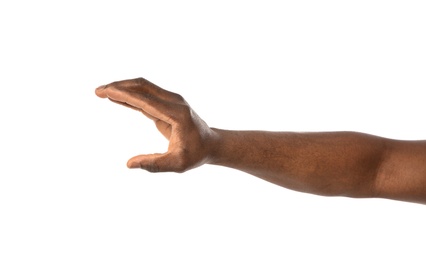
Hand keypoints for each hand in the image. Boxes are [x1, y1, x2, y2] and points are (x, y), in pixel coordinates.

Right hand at [95, 77, 216, 171]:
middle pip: (142, 86)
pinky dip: (130, 96)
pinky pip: (145, 96)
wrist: (211, 145)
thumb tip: (129, 164)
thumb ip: (154, 164)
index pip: (145, 100)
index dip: (124, 94)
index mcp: (176, 114)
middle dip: (119, 86)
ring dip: (123, 88)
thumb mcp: (177, 164)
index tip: (105, 92)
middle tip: (98, 91)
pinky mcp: (167, 104)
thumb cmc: (196, 154)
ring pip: (143, 87)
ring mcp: (171, 101)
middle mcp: (174, 102)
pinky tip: (116, 98)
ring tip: (102, 92)